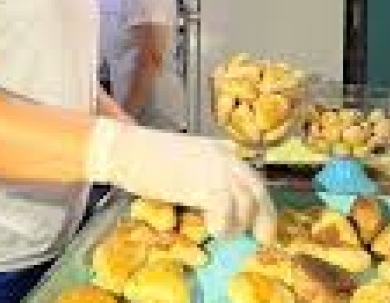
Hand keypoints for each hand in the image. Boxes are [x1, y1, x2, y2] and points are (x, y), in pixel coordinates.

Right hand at [86, 119, 275, 242]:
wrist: (126, 149)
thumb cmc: (145, 157)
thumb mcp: (184, 161)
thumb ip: (203, 175)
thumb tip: (217, 204)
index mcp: (221, 150)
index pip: (250, 177)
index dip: (260, 201)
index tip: (262, 221)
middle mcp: (224, 156)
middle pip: (256, 188)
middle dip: (263, 216)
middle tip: (262, 239)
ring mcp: (217, 169)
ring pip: (245, 201)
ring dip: (239, 224)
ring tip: (224, 235)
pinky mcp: (204, 184)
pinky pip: (227, 210)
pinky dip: (224, 225)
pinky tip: (214, 231)